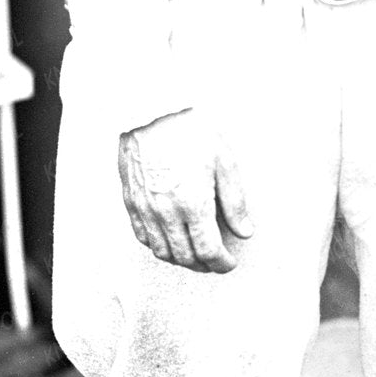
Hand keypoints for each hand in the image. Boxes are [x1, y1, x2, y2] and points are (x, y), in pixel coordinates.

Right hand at [118, 109, 253, 271]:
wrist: (153, 110)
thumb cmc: (191, 130)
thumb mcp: (224, 161)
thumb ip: (235, 201)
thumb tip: (244, 230)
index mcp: (193, 204)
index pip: (208, 251)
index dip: (221, 263)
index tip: (229, 263)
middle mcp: (165, 212)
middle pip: (184, 257)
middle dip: (203, 266)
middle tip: (215, 263)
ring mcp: (144, 208)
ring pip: (161, 251)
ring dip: (180, 260)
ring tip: (194, 256)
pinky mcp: (130, 200)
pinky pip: (142, 236)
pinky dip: (158, 246)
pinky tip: (170, 241)